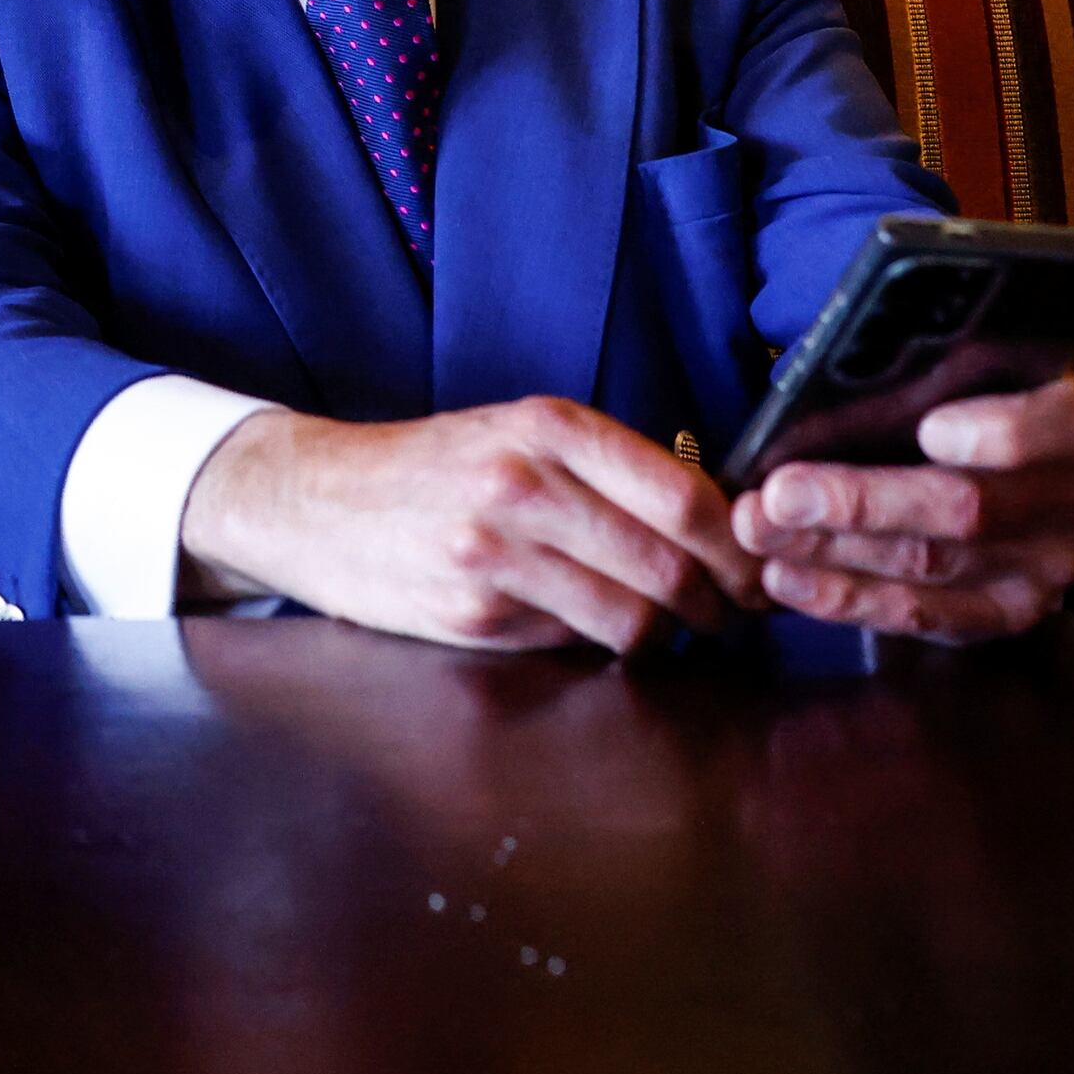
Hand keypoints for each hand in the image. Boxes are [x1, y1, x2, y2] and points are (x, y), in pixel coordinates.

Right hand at [185, 397, 768, 656]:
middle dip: (721, 604)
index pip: (687, 499)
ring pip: (635, 618)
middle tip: (735, 615)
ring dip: (667, 635)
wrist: (313, 498)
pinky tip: (592, 630)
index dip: (741, 548)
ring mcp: (495, 552)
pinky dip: (598, 645)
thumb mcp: (517, 434)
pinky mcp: (472, 612)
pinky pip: (573, 643)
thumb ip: (607, 469)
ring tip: (669, 629)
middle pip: (674, 566)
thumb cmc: (433, 468)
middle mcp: (525, 483)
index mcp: (549, 427)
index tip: (760, 569)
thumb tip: (717, 526)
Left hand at [730, 374, 1073, 639]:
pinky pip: (922, 615)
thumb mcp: (951, 371)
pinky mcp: (1005, 615)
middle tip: (780, 494)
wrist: (992, 464)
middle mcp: (1072, 498)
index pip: (1052, 426)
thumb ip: (913, 377)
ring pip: (931, 565)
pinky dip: (845, 598)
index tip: (929, 428)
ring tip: (759, 533)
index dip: (996, 433)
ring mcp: (1044, 567)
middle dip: (862, 503)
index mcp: (1072, 420)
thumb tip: (823, 384)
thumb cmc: (955, 398)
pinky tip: (786, 580)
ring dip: (832, 552)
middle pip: (967, 507)